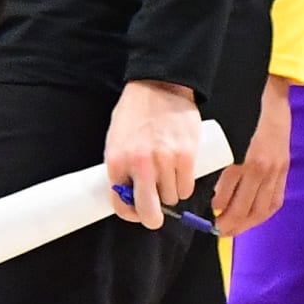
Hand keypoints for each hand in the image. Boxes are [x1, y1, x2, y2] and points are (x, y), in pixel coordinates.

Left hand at [105, 80, 201, 228]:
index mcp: (117, 161)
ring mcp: (165, 161)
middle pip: (149, 211)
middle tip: (155, 213)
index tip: (136, 212)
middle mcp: (140, 164)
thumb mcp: (116, 139)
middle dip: (152, 217)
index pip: (120, 203)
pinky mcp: (187, 156)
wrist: (159, 86)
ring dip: (170, 193)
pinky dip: (185, 186)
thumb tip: (127, 193)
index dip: (130, 213)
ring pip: (171, 199)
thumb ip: (121, 166)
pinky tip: (180, 173)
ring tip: (167, 175)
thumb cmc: (135, 112)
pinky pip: (187, 187)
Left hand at [213, 74, 291, 234]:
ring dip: (245, 225)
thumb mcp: (220, 131)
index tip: (202, 217)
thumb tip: (197, 180)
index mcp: (241, 159)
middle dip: (227, 225)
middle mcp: (259, 169)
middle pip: (242, 209)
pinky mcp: (284, 170)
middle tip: (215, 230)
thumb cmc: (239, 111)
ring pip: (260, 210)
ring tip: (231, 230)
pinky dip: (263, 215)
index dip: (213, 211)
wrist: (270, 95)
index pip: (223, 196)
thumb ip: (212, 155)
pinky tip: (252, 219)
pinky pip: (275, 201)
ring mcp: (275, 171)